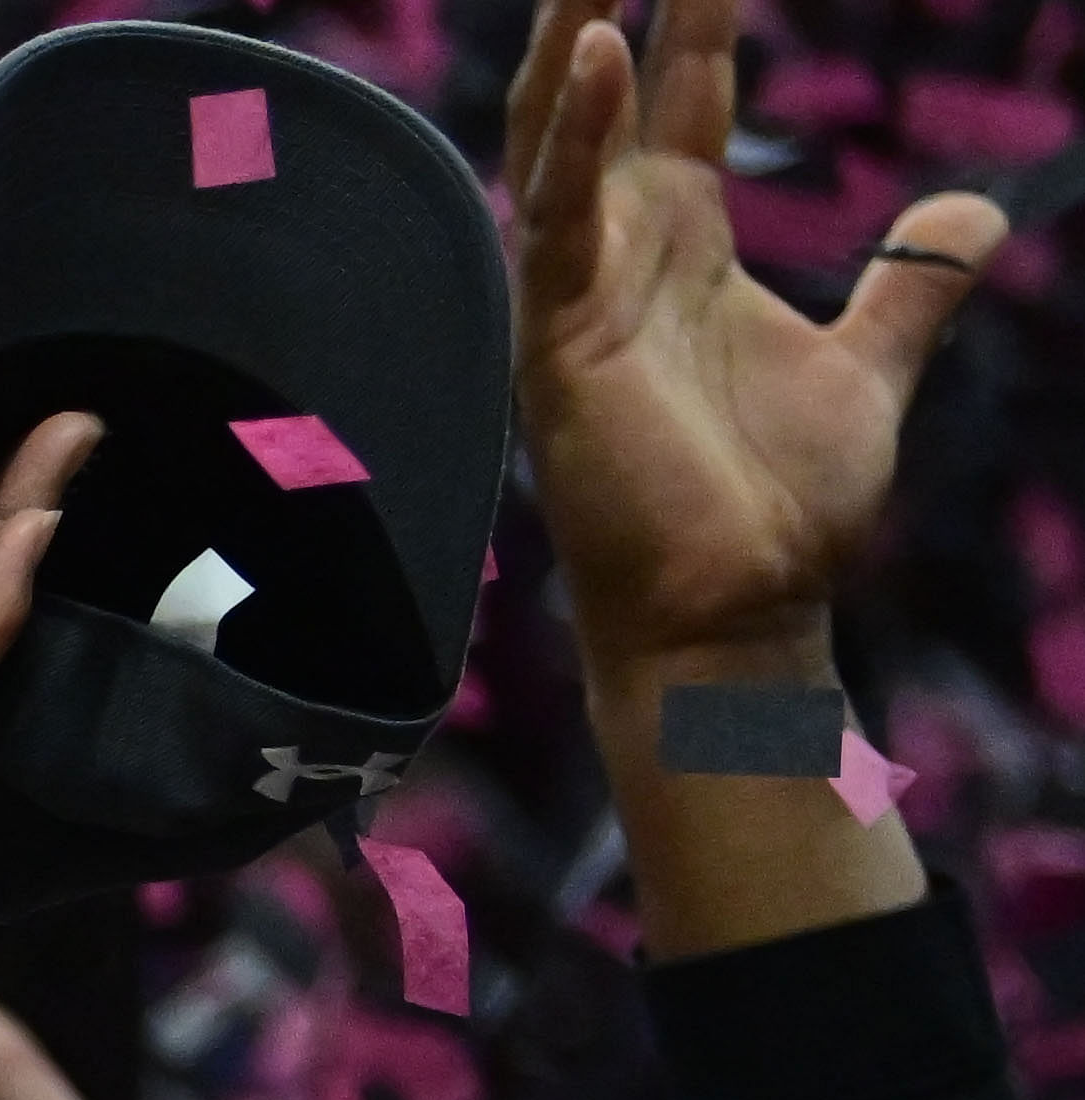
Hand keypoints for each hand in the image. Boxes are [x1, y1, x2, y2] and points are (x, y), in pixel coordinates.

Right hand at [506, 0, 1008, 680]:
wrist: (741, 611)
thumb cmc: (780, 506)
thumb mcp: (870, 364)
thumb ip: (911, 284)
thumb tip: (972, 215)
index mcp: (682, 247)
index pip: (684, 95)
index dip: (695, 10)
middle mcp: (620, 255)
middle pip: (600, 92)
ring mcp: (579, 296)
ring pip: (557, 136)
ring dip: (566, 34)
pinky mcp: (561, 344)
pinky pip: (557, 221)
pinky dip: (570, 137)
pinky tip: (589, 55)